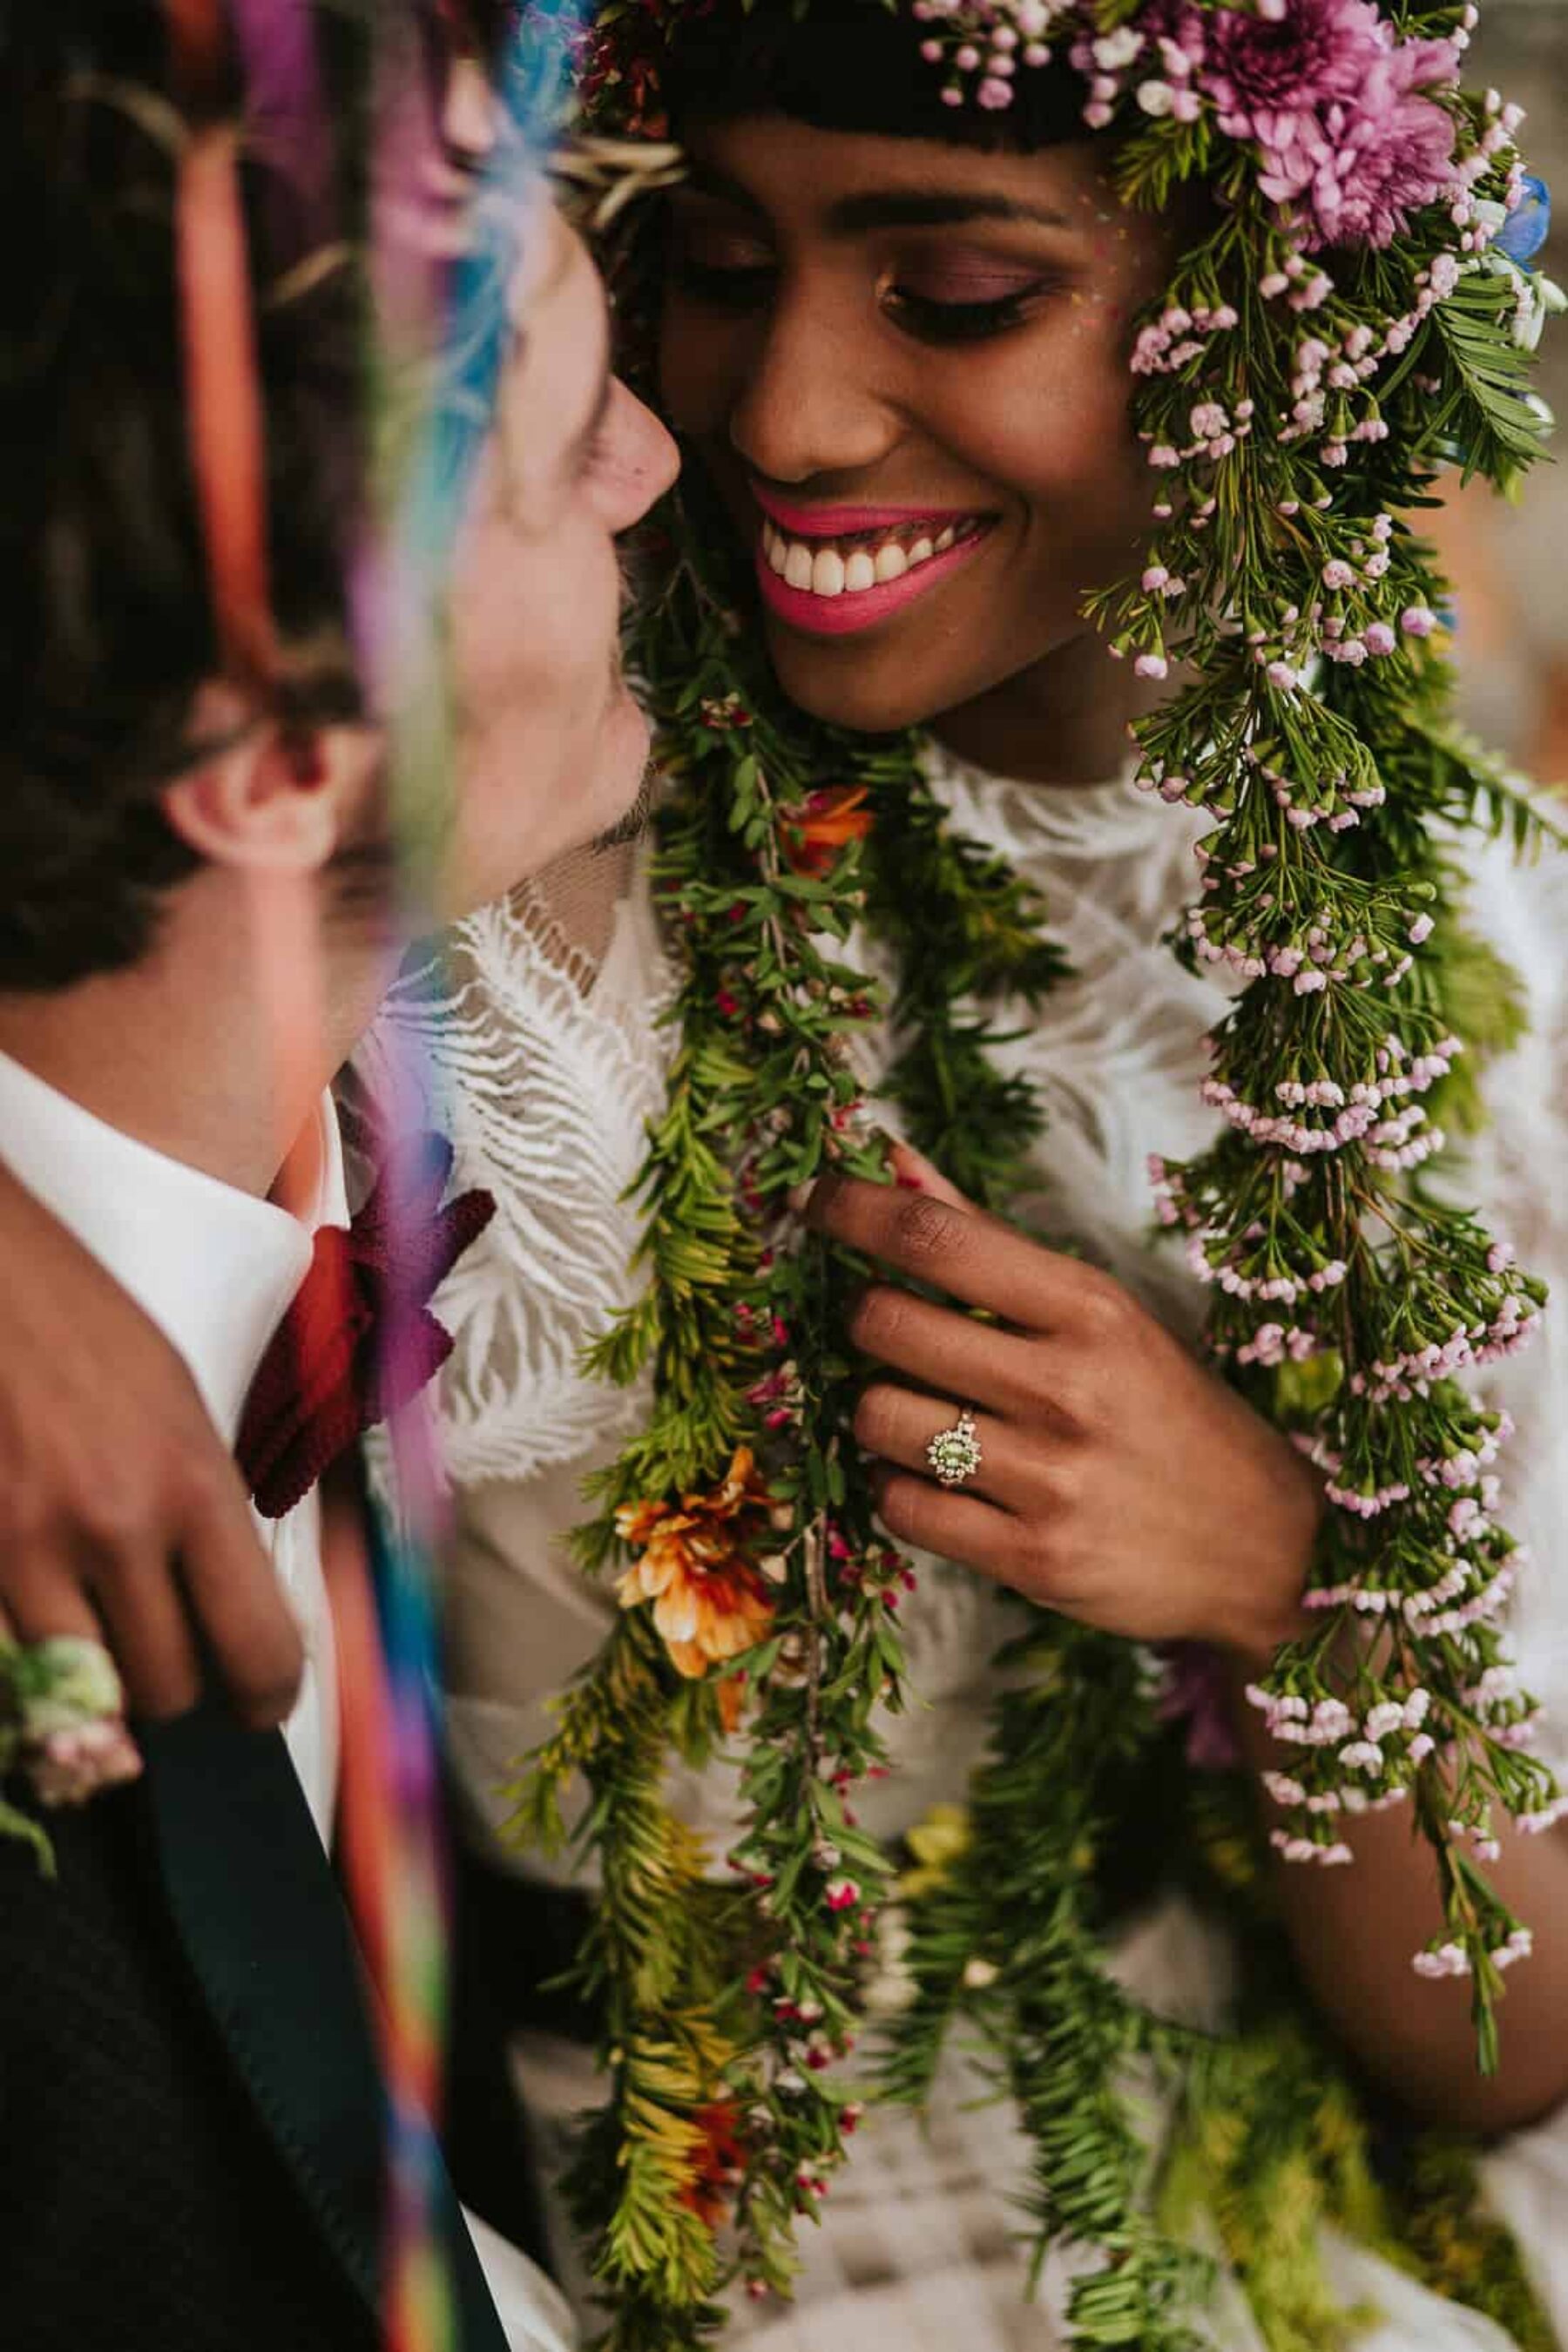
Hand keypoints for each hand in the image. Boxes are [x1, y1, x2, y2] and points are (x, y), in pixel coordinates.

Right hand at [0, 1161, 303, 1726]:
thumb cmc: (92, 1329)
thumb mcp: (183, 1411)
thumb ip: (205, 1515)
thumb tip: (227, 1614)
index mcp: (194, 1485)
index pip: (256, 1646)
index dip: (265, 1695)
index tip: (259, 1702)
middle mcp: (115, 1527)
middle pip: (167, 1688)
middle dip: (179, 1691)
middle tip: (176, 1665)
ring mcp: (27, 1546)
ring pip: (82, 1695)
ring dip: (102, 1689)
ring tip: (109, 1646)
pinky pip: (10, 1659)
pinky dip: (32, 1661)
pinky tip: (50, 1624)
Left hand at [808, 1158, 1321, 1665]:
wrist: (1271, 1550)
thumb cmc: (1167, 1414)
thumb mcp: (1102, 1315)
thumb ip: (989, 1241)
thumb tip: (892, 1159)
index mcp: (1090, 1308)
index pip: (935, 1237)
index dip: (851, 1210)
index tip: (812, 1202)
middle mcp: (1069, 1386)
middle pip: (884, 1324)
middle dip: (863, 1324)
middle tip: (890, 1337)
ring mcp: (1050, 1477)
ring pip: (878, 1418)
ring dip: (876, 1413)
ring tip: (921, 1418)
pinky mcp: (1032, 1558)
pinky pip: (901, 1506)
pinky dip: (898, 1490)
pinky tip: (938, 1483)